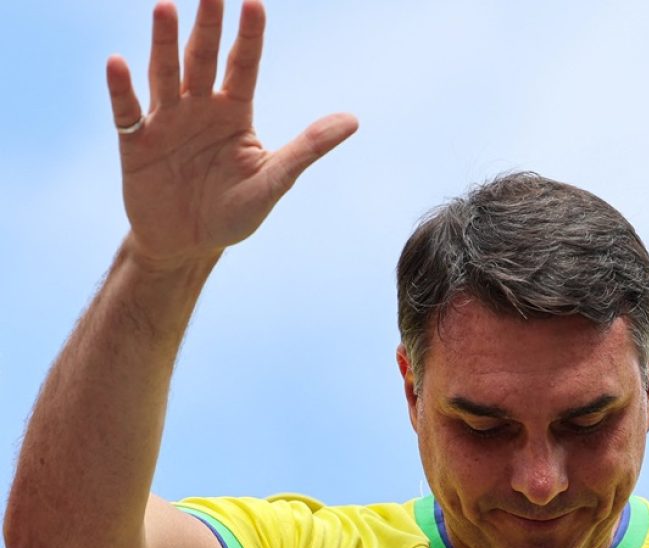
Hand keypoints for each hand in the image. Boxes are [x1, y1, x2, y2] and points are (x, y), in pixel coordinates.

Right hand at [106, 0, 357, 269]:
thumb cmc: (234, 212)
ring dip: (163, 44)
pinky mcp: (136, 144)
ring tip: (166, 8)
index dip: (249, 36)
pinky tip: (117, 63)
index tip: (254, 1)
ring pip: (165, 75)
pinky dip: (122, 90)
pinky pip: (128, 112)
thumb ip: (307, 149)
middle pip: (203, 59)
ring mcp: (166, 123)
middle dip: (207, 25)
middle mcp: (199, 108)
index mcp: (234, 113)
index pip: (243, 66)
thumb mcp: (274, 181)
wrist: (189, 245)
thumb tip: (353, 120)